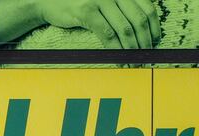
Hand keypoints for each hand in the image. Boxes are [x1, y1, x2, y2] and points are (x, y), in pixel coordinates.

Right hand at [38, 0, 160, 48]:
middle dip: (144, 41)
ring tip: (133, 60)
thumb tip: (139, 28)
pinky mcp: (87, 11)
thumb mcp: (104, 1)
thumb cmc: (78, 2)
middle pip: (138, 19)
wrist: (49, 0)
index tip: (155, 41)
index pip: (147, 8)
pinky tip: (118, 58)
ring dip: (131, 48)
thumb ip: (120, 8)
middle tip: (145, 56)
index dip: (153, 27)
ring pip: (124, 28)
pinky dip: (115, 48)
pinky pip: (107, 33)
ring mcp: (101, 0)